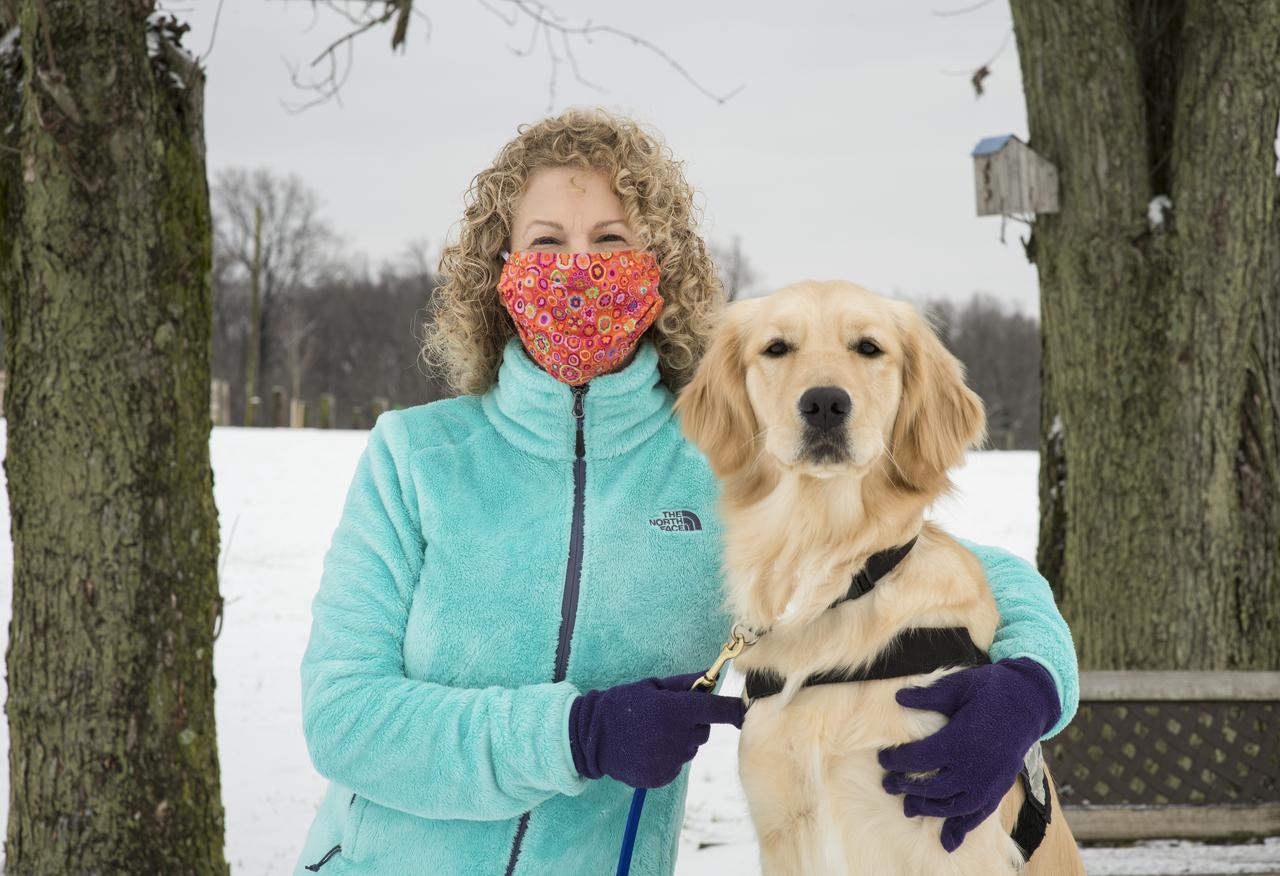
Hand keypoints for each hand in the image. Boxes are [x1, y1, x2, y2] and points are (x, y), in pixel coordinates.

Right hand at [568, 671, 744, 787]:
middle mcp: (675, 737)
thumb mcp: (652, 686)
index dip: (734, 710)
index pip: (717, 710)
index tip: (744, 711)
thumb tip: (713, 676)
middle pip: (703, 731)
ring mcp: (668, 761)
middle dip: (694, 723)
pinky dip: (667, 758)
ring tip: (652, 734)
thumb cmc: (623, 704)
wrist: (590, 737)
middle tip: (668, 717)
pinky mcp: (660, 778)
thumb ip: (685, 684)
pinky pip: (676, 765)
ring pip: (689, 749)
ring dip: (679, 741)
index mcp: (674, 710)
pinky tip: (646, 749)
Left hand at [877, 657, 1060, 851]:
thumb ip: (928, 695)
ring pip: (953, 806)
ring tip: (908, 808)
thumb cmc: (990, 689)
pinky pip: (978, 815)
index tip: (882, 760)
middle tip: (888, 785)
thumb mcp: (958, 685)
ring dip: (928, 810)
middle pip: (932, 787)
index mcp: (960, 739)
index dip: (896, 761)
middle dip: (905, 787)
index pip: (918, 758)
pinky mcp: (1000, 787)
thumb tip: (898, 697)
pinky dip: (962, 828)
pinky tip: (947, 841)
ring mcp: (989, 780)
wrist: (1029, 700)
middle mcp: (974, 766)